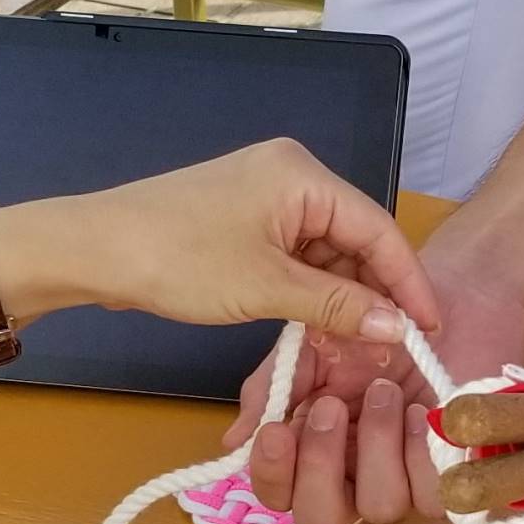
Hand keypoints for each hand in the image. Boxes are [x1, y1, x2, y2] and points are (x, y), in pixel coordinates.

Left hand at [28, 139, 441, 345]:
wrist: (93, 251)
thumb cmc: (177, 258)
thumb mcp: (266, 288)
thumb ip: (337, 305)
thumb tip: (399, 327)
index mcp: (303, 175)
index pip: (379, 228)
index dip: (408, 282)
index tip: (430, 327)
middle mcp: (289, 176)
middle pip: (354, 239)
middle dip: (372, 294)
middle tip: (390, 348)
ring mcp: (263, 198)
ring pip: (324, 253)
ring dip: (338, 299)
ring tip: (354, 346)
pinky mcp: (241, 222)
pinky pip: (293, 257)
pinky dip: (306, 293)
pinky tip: (315, 328)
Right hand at [226, 252, 523, 523]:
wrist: (448, 298)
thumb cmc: (376, 323)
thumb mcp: (308, 347)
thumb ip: (271, 392)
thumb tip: (235, 443)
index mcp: (311, 448)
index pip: (278, 493)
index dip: (271, 474)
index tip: (277, 430)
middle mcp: (353, 475)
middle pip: (320, 521)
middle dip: (319, 467)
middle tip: (331, 407)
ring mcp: (403, 479)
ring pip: (379, 508)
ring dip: (376, 444)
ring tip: (387, 390)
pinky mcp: (452, 476)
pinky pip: (433, 497)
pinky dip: (423, 452)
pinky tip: (423, 411)